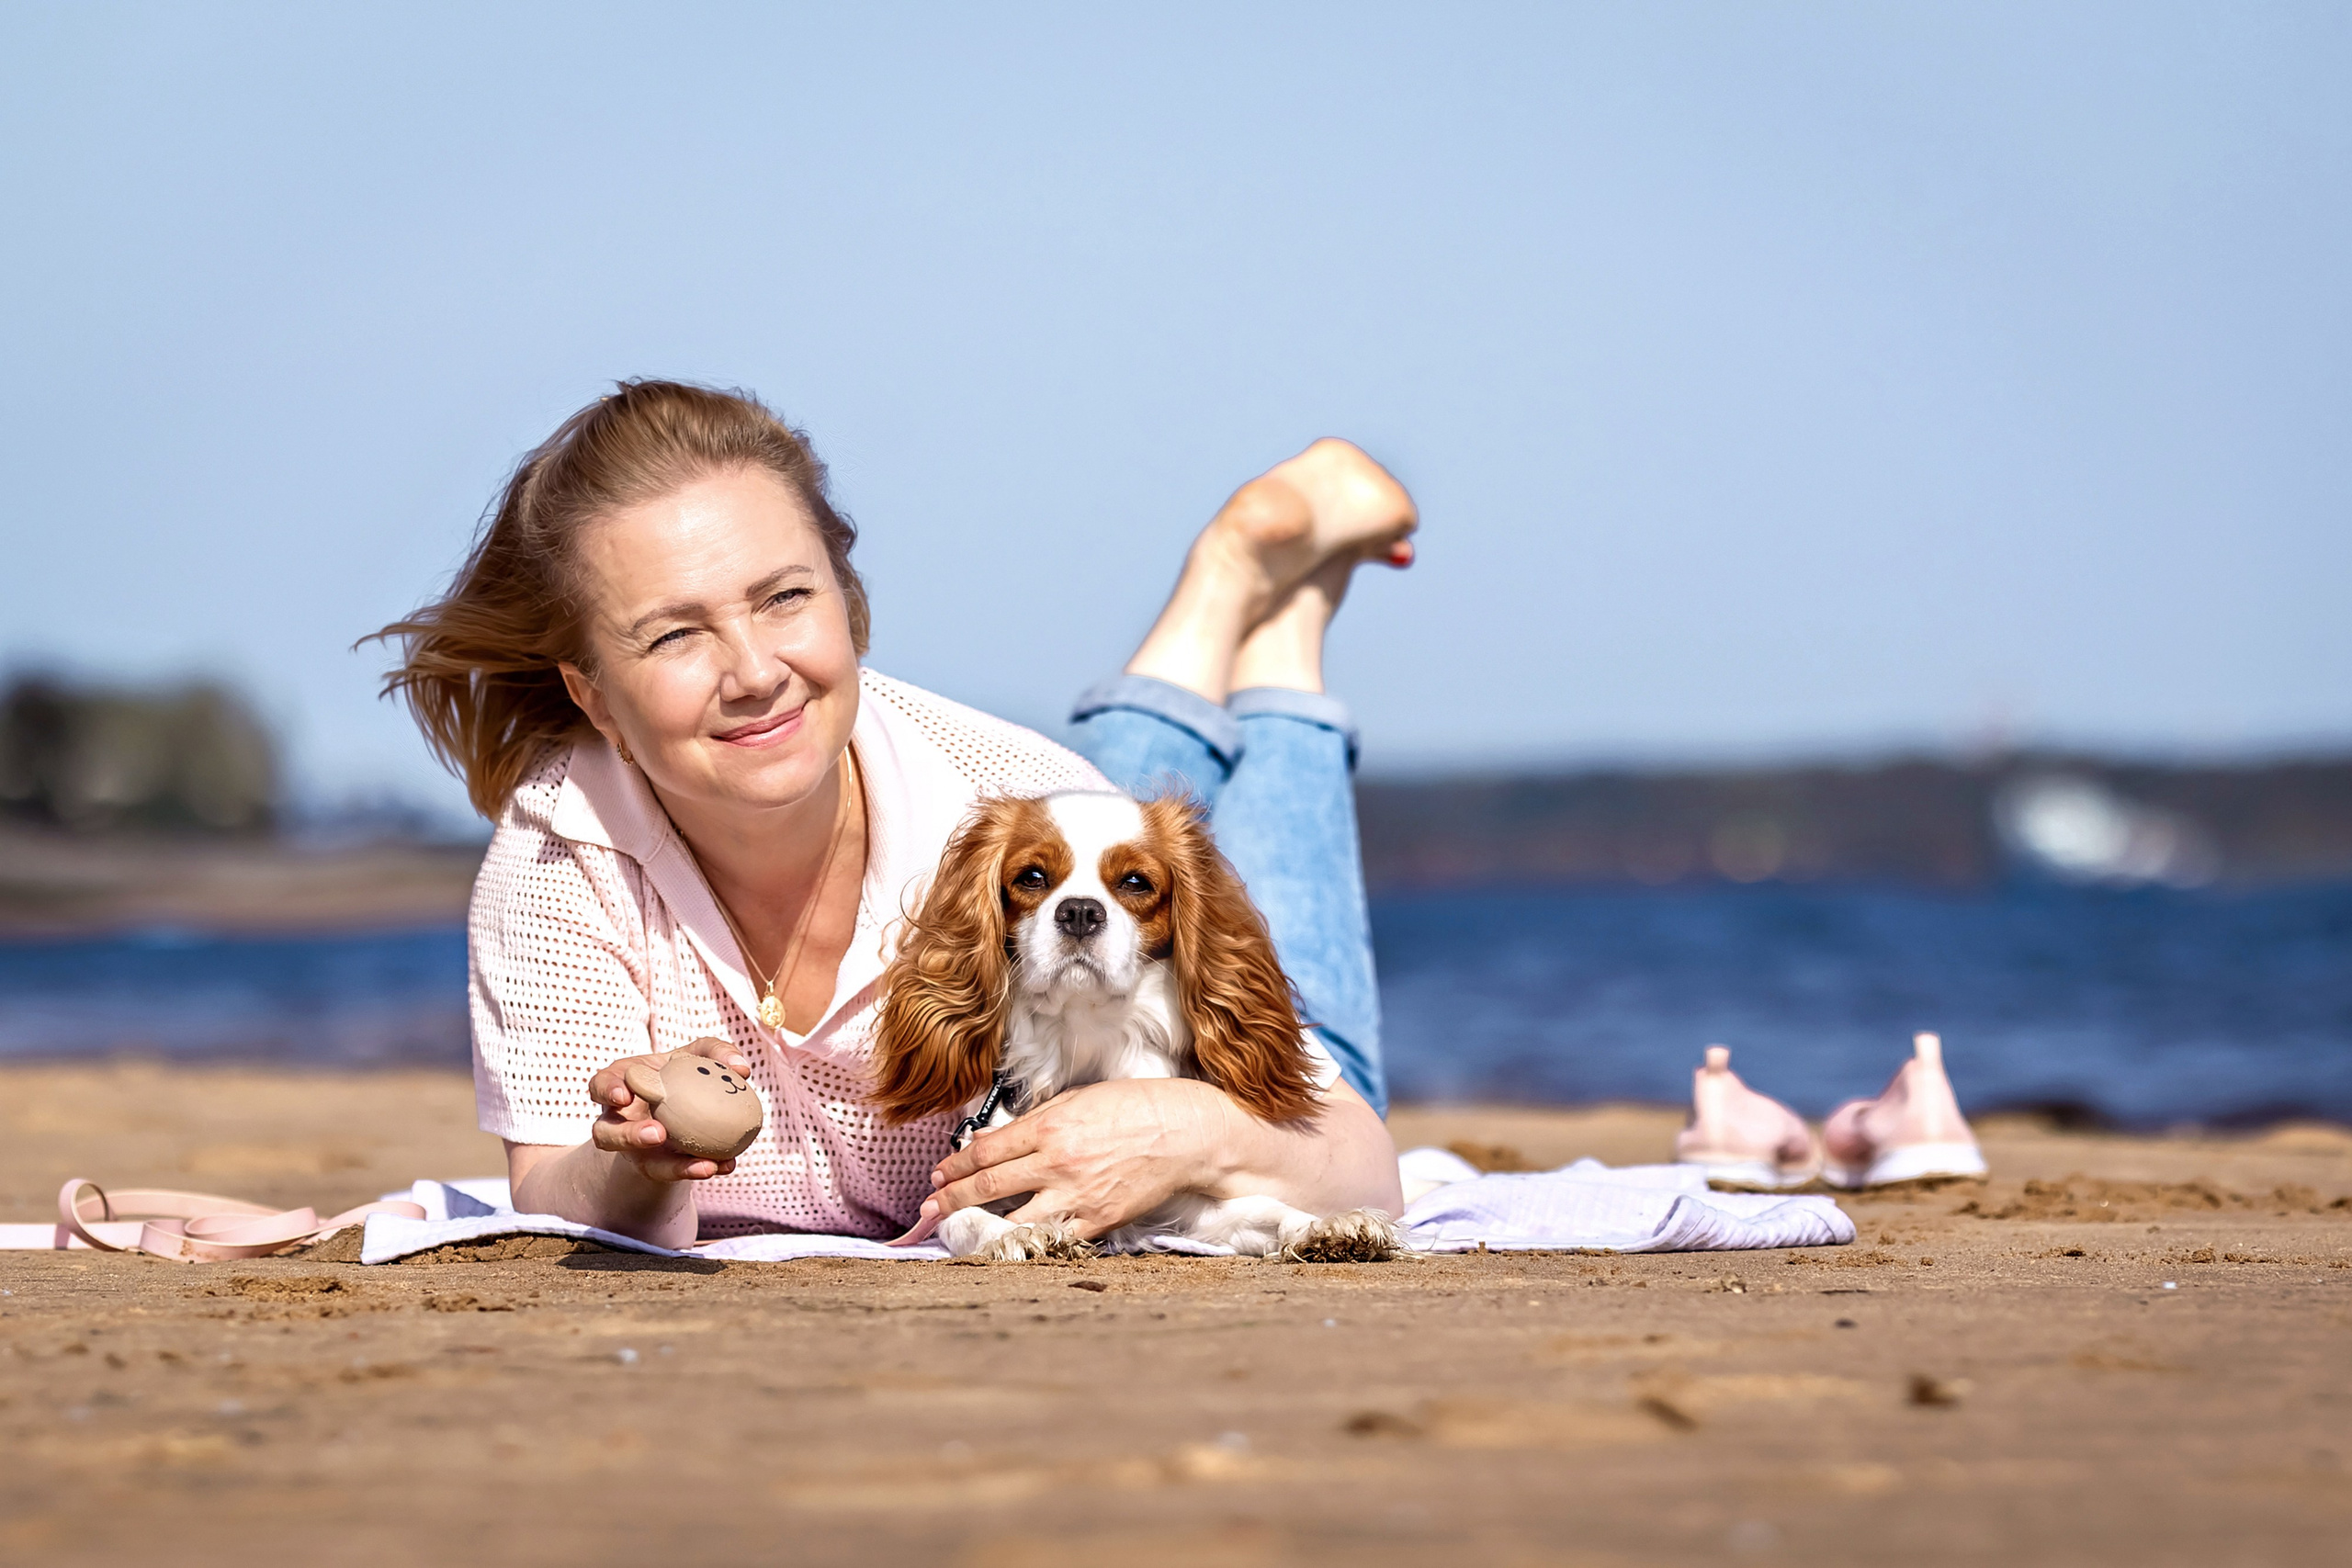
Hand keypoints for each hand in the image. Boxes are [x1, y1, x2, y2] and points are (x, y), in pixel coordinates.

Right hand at [586, 1037, 751, 1182]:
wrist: (681, 1111)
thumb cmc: (681, 1074)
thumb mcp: (694, 1057)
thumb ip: (714, 1053)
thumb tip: (741, 1068)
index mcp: (620, 1085)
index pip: (599, 1086)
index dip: (606, 1091)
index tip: (623, 1096)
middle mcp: (619, 1121)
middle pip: (606, 1134)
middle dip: (628, 1136)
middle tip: (658, 1133)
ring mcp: (633, 1150)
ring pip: (643, 1167)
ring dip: (669, 1165)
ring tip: (703, 1164)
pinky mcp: (654, 1168)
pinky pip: (673, 1173)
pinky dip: (697, 1169)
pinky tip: (724, 1165)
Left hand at [919, 1078, 1238, 1238]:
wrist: (1185, 1134)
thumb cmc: (1135, 1108)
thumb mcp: (1078, 1100)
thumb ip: (1034, 1121)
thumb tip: (992, 1139)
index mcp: (1050, 1128)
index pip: (985, 1151)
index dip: (955, 1165)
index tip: (939, 1174)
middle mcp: (1057, 1163)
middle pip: (988, 1186)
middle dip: (951, 1199)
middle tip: (928, 1209)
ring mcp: (1076, 1196)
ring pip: (1012, 1220)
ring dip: (979, 1227)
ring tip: (955, 1231)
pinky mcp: (1096, 1221)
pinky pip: (1051, 1238)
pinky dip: (1026, 1242)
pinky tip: (1006, 1245)